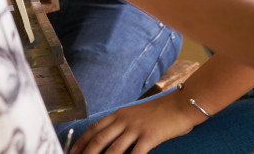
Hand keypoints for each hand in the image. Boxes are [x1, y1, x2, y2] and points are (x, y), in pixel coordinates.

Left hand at [72, 92, 201, 153]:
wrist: (181, 105)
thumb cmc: (161, 112)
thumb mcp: (136, 114)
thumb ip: (123, 124)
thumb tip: (110, 138)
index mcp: (119, 114)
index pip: (94, 129)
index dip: (81, 142)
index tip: (73, 153)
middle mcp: (124, 120)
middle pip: (99, 140)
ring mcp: (136, 128)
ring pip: (113, 149)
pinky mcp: (149, 137)